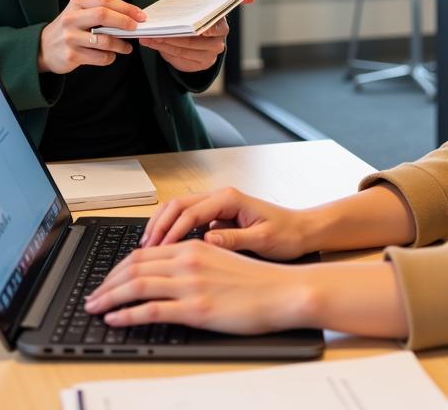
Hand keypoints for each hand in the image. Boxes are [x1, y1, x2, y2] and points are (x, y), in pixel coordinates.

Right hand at [37, 0, 144, 74]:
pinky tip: (110, 56)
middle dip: (125, 21)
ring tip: (126, 47)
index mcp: (76, 4)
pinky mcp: (71, 55)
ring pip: (104, 40)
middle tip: (136, 28)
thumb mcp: (79, 13)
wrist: (42, 48)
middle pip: (103, 15)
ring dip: (120, 45)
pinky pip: (99, 57)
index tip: (140, 15)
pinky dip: (110, 57)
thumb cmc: (68, 29)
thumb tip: (131, 16)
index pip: (105, 0)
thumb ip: (100, 12)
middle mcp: (71, 18)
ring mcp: (70, 37)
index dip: (126, 7)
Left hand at [83, 240, 312, 333]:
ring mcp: (190, 284)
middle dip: (107, 282)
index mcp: (193, 246)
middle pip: (134, 267)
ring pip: (136, 286)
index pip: (144, 253)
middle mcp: (188, 260)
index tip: (107, 279)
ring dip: (109, 297)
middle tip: (92, 296)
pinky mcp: (195, 309)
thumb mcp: (221, 260)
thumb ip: (193, 262)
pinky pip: (150, 310)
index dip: (119, 267)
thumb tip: (167, 272)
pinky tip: (115, 319)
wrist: (282, 291)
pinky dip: (126, 314)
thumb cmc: (257, 280)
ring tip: (94, 307)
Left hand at [137, 0, 253, 73]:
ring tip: (147, 37)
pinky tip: (151, 43)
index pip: (212, 28)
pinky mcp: (199, 66)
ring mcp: (209, 56)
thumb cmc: (202, 20)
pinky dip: (162, 50)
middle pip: (192, 40)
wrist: (204, 40)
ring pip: (182, 50)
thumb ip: (230, 1)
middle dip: (171, 35)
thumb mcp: (210, 11)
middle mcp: (219, 43)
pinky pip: (177, 58)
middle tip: (155, 30)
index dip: (200, 28)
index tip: (186, 26)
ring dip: (162, 43)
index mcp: (222, 27)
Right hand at [141, 187, 311, 259]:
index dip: (172, 232)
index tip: (158, 251)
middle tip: (144, 249)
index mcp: (230, 199)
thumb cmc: (287, 235)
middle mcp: (221, 197)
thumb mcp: (263, 240)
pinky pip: (187, 218)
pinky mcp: (218, 215)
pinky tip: (164, 248)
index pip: (191, 212)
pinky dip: (172, 229)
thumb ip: (235, 239)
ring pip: (179, 209)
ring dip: (162, 225)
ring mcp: (218, 205)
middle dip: (158, 225)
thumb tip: (208, 241)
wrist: (302, 230)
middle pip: (178, 205)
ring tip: (147, 247)